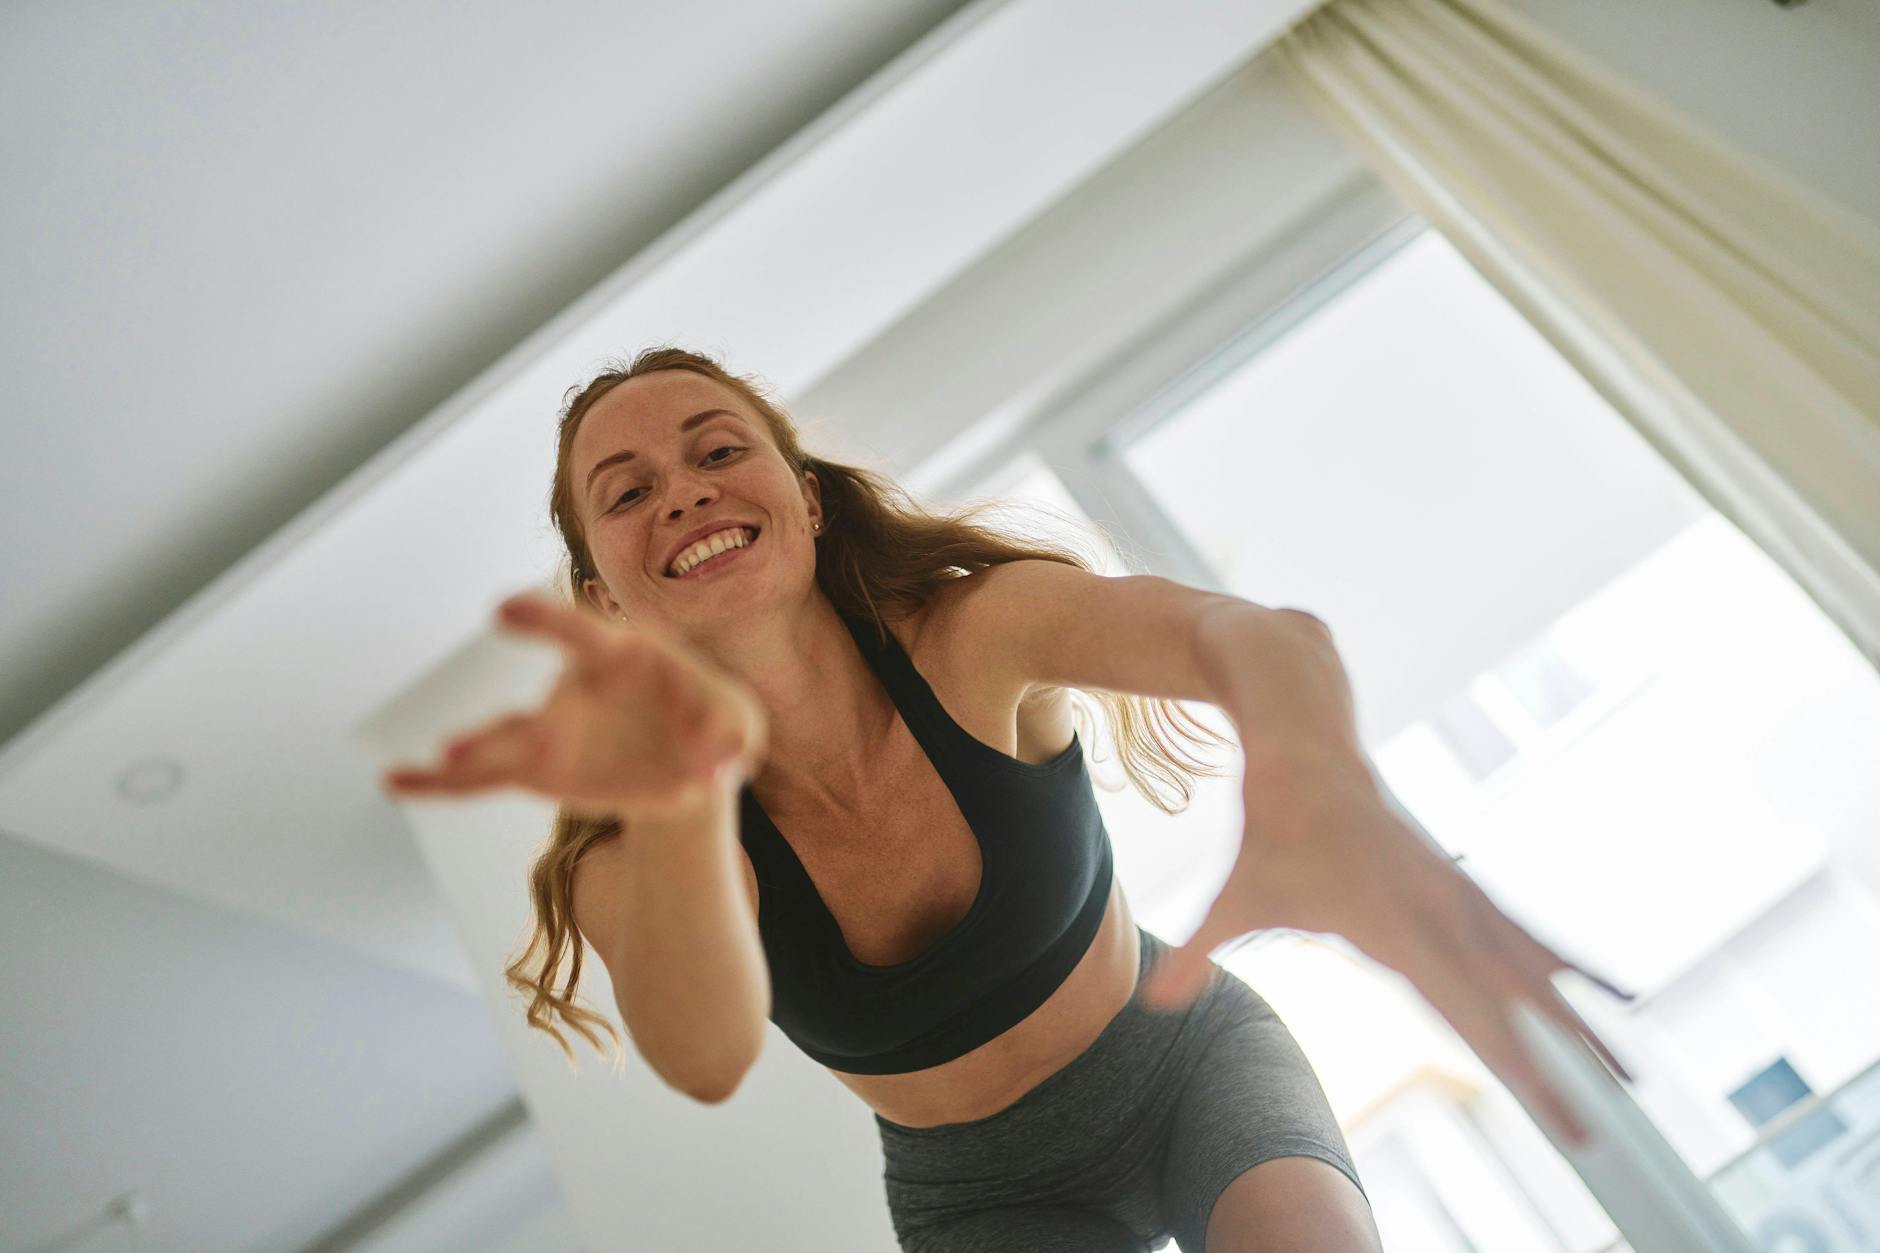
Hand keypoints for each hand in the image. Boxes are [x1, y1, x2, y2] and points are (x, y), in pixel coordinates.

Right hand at [381, 592, 767, 820]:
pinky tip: (397, 782)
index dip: (544, 621)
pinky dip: (437, 784)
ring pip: (498, 743)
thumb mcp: (739, 725)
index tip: (502, 609)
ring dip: (472, 756)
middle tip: (472, 741)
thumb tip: (719, 769)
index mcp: (619, 654)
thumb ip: (733, 734)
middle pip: (535, 704)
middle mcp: (572, 689)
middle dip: (511, 726)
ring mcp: (549, 730)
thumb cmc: (711, 723)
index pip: (580, 632)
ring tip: (442, 763)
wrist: (687, 761)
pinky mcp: (537, 770)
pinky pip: (479, 778)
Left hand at [1139, 750, 1634, 1146]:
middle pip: (1516, 1000)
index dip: (1516, 1062)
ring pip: (1535, 968)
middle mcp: (1441, 911)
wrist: (1306, 745)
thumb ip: (1200, 952)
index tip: (1555, 1107)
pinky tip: (1611, 995)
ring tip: (1631, 1073)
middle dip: (1565, 1061)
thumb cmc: (1271, 830)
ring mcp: (1458, 895)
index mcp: (1396, 925)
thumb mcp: (1236, 896)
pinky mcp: (1461, 885)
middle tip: (1614, 1116)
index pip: (1466, 1011)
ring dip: (1583, 1020)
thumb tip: (1155, 1003)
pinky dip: (1570, 968)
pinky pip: (1526, 935)